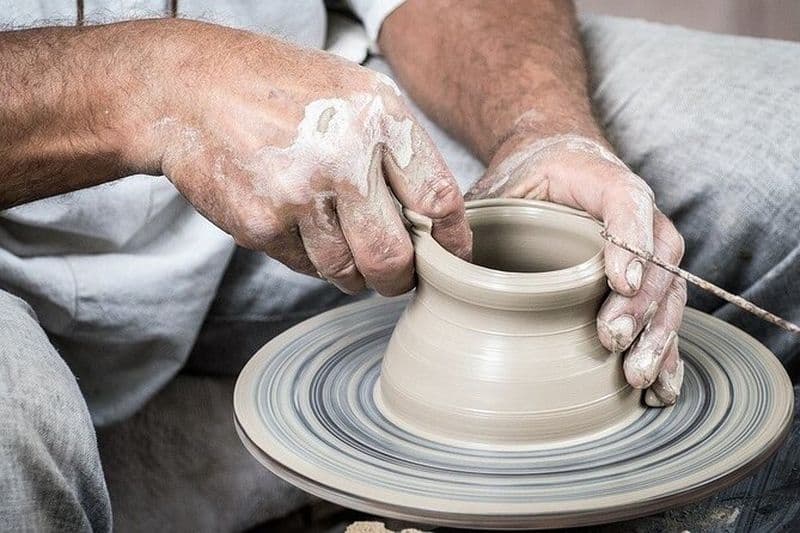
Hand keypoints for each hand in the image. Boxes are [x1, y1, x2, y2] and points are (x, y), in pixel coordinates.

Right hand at [133, 20, 470, 295]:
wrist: (192, 90)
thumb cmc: (281, 90)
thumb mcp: (355, 92)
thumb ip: (399, 148)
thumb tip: (435, 215)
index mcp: (379, 118)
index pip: (439, 199)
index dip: (452, 241)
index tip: (452, 259)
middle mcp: (344, 157)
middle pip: (395, 256)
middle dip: (401, 279)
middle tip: (398, 276)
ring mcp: (300, 195)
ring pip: (347, 272)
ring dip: (353, 272)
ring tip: (342, 244)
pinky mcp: (263, 224)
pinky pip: (305, 266)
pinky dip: (310, 258)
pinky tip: (298, 225)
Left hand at [467, 134, 685, 405]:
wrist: (553, 165)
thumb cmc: (523, 180)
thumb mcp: (495, 187)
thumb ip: (472, 217)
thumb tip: (440, 264)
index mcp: (598, 178)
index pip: (627, 201)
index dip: (629, 240)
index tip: (617, 282)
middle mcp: (636, 212)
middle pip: (657, 256)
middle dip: (640, 304)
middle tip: (613, 340)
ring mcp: (646, 247)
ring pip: (669, 289)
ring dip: (657, 335)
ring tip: (638, 376)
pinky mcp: (644, 279)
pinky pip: (665, 313)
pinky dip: (666, 351)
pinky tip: (661, 387)